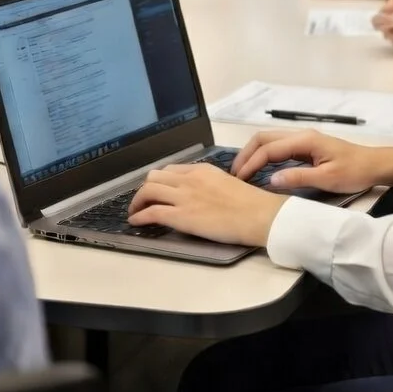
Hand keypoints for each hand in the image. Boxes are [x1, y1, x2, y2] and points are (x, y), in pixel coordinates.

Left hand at [128, 162, 286, 247]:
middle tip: (143, 200)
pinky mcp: (181, 216)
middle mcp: (189, 179)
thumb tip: (199, 193)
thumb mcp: (226, 182)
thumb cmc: (249, 203)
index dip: (158, 180)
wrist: (257, 214)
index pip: (170, 169)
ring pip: (148, 191)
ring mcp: (184, 197)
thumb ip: (208, 184)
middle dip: (144, 189)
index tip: (156, 189)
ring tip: (135, 211)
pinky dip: (139, 216)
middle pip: (154, 177)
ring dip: (137, 201)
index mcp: (201, 170)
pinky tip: (136, 221)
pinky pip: (151, 212)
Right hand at [232, 129, 392, 194]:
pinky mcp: (306, 147)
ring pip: (270, 142)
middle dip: (247, 154)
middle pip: (264, 138)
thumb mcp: (327, 179)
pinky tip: (260, 171)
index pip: (269, 149)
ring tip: (242, 173)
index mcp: (305, 140)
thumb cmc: (354, 171)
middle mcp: (301, 136)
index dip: (251, 163)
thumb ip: (298, 178)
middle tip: (234, 174)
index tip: (239, 178)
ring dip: (254, 154)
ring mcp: (303, 140)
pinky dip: (265, 157)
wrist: (375, 164)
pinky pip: (279, 148)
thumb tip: (271, 179)